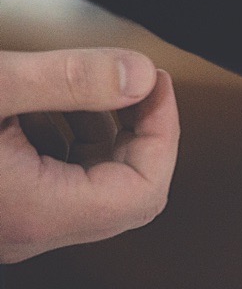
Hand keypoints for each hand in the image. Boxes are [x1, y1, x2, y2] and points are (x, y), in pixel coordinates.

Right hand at [0, 48, 178, 262]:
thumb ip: (68, 81)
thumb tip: (140, 76)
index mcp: (35, 212)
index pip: (144, 191)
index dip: (163, 131)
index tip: (157, 83)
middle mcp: (27, 228)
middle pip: (125, 188)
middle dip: (139, 125)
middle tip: (136, 77)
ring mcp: (12, 218)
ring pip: (91, 180)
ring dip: (102, 127)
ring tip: (90, 81)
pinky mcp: (2, 202)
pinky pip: (55, 177)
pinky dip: (64, 134)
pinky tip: (46, 100)